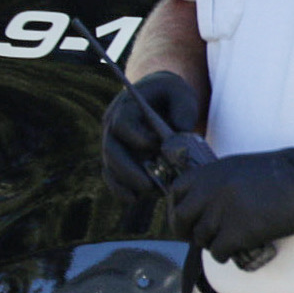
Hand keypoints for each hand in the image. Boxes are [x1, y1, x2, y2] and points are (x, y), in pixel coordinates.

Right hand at [101, 71, 203, 206]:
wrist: (162, 101)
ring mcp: (115, 145)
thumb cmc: (172, 96)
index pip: (122, 124)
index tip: (157, 145)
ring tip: (147, 193)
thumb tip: (182, 128)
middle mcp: (113, 128)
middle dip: (127, 170)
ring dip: (126, 183)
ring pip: (110, 167)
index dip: (137, 137)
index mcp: (126, 108)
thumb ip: (183, 107)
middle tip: (147, 184)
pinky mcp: (120, 160)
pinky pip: (113, 177)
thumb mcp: (181, 93)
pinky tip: (134, 199)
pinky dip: (121, 190)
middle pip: (111, 150)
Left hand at [169, 146, 293, 262]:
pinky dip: (227, 255)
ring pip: (201, 238)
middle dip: (189, 231)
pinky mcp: (238, 232)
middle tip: (203, 237)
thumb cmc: (288, 172)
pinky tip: (238, 251)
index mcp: (213, 171)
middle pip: (183, 218)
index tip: (187, 217)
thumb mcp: (244, 167)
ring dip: (212, 243)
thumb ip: (222, 182)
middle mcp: (211, 190)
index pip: (176, 191)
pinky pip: (218, 251)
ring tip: (228, 243)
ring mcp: (222, 211)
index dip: (179, 207)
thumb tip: (209, 202)